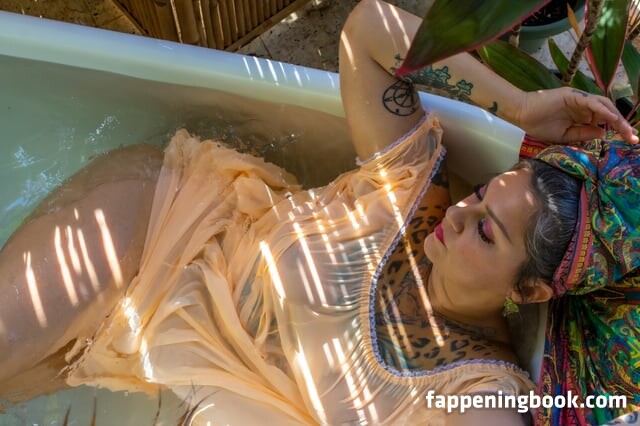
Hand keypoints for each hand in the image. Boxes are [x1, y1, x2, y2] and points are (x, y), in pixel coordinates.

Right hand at [516, 87, 638, 144]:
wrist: (522, 114)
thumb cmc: (539, 125)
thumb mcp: (564, 136)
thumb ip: (584, 134)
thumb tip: (604, 133)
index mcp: (582, 115)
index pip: (605, 121)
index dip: (617, 130)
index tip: (629, 141)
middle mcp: (584, 106)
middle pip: (608, 113)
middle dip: (621, 125)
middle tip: (632, 138)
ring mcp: (579, 99)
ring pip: (603, 106)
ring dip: (616, 118)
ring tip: (625, 130)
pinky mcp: (573, 95)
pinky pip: (591, 102)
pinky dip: (602, 110)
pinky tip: (611, 118)